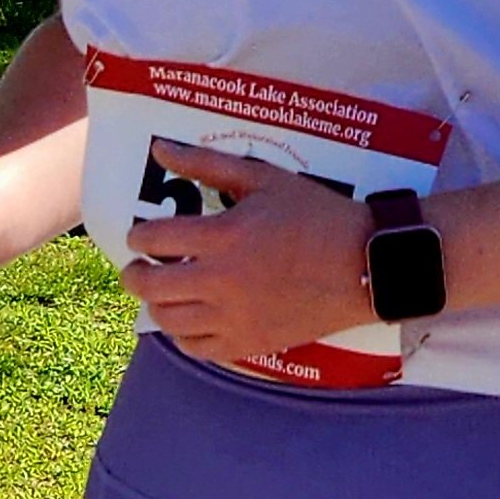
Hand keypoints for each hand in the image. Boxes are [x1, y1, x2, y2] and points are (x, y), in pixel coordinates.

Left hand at [123, 143, 372, 366]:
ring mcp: (234, 318)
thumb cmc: (316, 214)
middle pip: (149, 285)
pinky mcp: (249, 343)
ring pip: (167, 320)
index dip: (139, 235)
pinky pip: (196, 349)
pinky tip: (191, 318)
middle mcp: (221, 281)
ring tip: (166, 290)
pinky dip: (183, 335)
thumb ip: (207, 164)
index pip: (153, 238)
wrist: (365, 263)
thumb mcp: (264, 178)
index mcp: (223, 236)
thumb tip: (159, 149)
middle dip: (134, 272)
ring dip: (156, 302)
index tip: (143, 234)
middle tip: (140, 265)